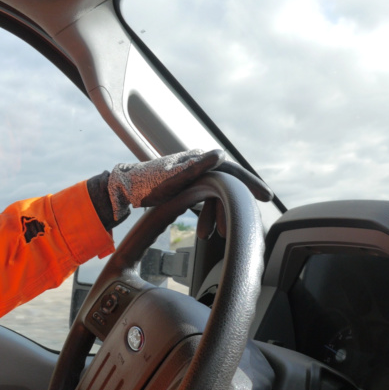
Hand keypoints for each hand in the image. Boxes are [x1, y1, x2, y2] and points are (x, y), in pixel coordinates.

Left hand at [105, 149, 272, 222]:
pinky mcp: (185, 185)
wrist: (123, 189)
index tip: (266, 196)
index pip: (232, 171)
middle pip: (225, 185)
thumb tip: (221, 155)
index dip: (250, 183)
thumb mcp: (171, 180)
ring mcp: (192, 175)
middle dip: (232, 207)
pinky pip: (204, 198)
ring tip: (209, 235)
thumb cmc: (144, 184)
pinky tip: (205, 228)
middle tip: (238, 227)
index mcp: (198, 160)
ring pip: (214, 194)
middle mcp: (198, 165)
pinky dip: (207, 212)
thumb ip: (196, 169)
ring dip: (215, 214)